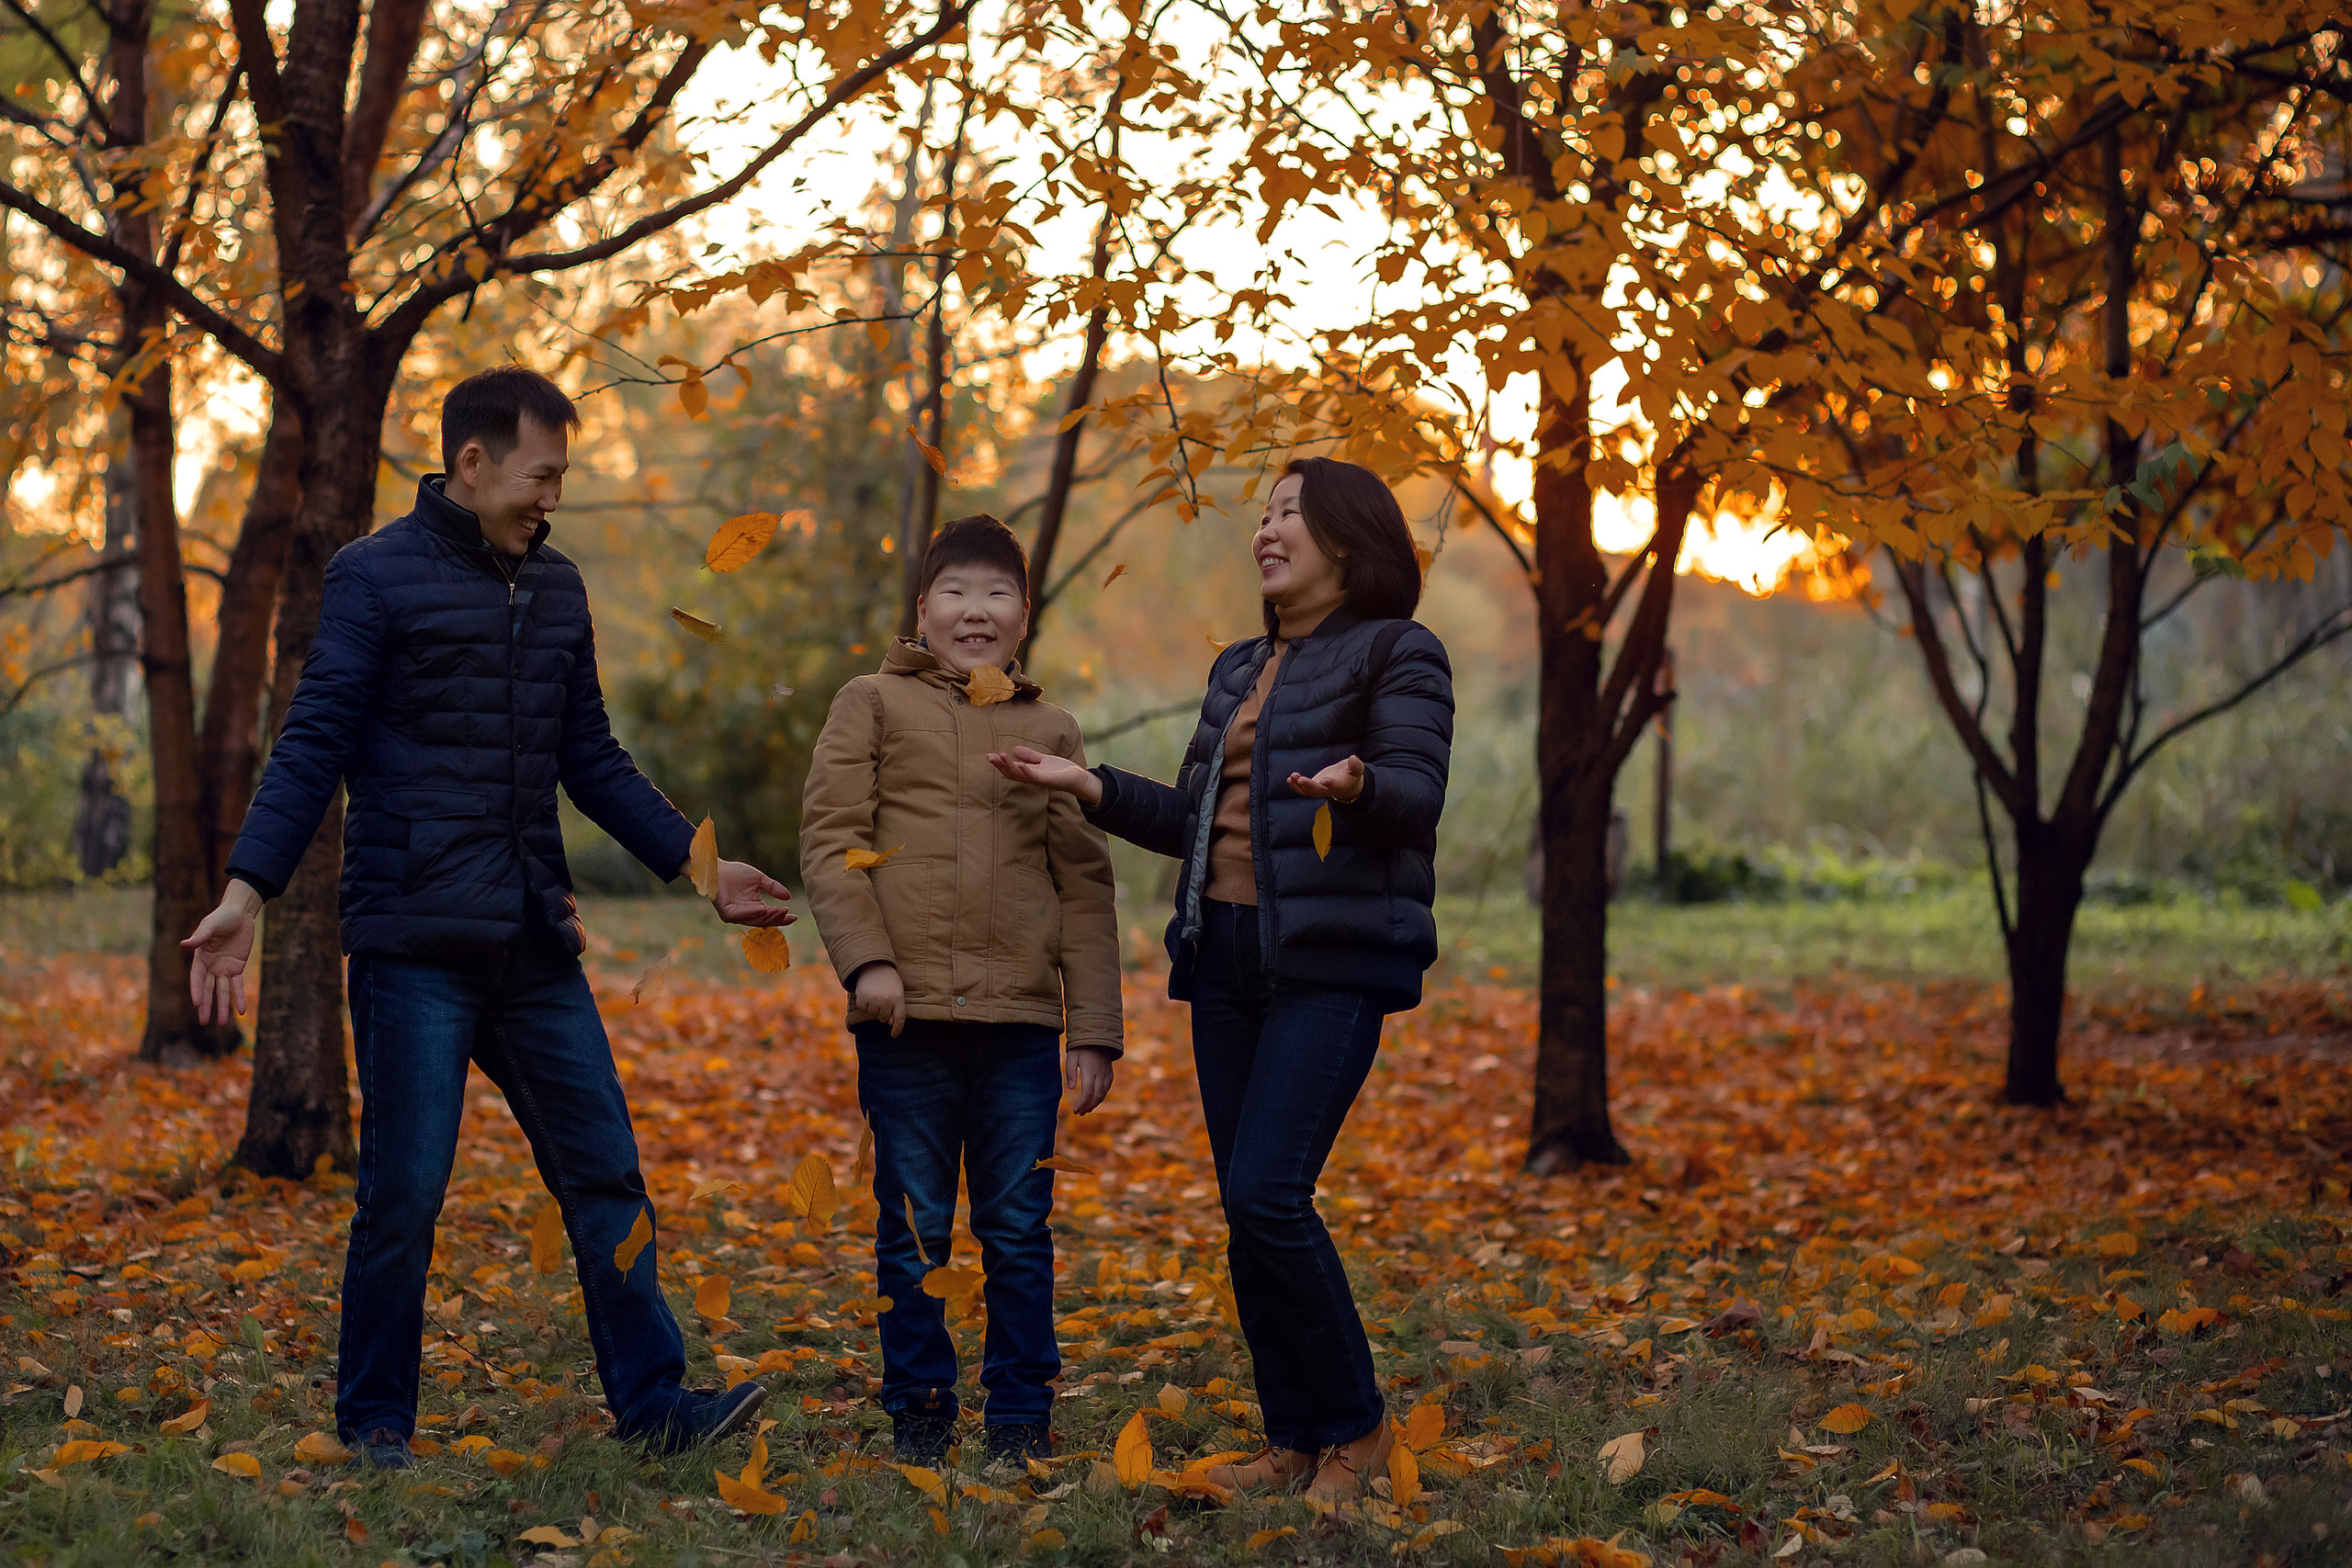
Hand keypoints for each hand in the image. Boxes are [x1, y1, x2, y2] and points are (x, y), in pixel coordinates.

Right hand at [181, 880, 260, 1023]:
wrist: (240, 913)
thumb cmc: (222, 917)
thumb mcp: (210, 925)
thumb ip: (200, 936)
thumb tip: (185, 944)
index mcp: (200, 957)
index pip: (197, 977)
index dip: (197, 990)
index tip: (197, 1003)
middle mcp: (210, 966)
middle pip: (208, 989)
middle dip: (206, 1005)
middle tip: (203, 1021)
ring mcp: (224, 968)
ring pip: (222, 991)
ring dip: (222, 1006)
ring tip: (222, 1022)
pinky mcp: (237, 968)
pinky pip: (238, 985)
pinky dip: (239, 997)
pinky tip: (241, 1010)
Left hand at [708, 859, 794, 926]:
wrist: (717, 869)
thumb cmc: (736, 873)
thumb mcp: (759, 879)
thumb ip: (773, 888)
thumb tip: (787, 897)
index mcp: (754, 907)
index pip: (771, 916)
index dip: (783, 918)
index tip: (795, 916)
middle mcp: (746, 914)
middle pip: (764, 921)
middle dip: (776, 918)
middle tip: (786, 912)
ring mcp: (736, 916)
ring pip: (754, 920)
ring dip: (766, 916)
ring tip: (777, 910)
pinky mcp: (726, 914)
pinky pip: (741, 916)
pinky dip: (752, 913)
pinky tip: (762, 908)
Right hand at [852, 962, 906, 1037]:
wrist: (874, 965)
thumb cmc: (888, 980)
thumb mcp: (897, 991)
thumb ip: (896, 1007)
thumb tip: (890, 1024)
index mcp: (898, 998)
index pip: (900, 1019)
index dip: (897, 1029)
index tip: (894, 1035)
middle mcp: (887, 1000)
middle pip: (884, 1018)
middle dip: (883, 1012)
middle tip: (882, 999)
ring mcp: (874, 1000)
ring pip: (873, 1014)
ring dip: (873, 1008)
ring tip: (875, 995)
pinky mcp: (862, 998)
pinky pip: (863, 1009)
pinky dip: (864, 1004)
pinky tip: (867, 994)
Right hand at [986, 744, 1101, 806]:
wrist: (1078, 778)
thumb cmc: (1061, 771)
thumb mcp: (1043, 760)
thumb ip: (1030, 756)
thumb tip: (1014, 749)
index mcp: (1029, 773)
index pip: (1011, 769)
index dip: (1001, 763)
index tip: (990, 756)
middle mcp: (1031, 778)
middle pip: (1012, 773)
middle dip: (1000, 765)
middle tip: (990, 757)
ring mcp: (1039, 780)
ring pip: (1020, 775)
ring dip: (1010, 767)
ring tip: (1000, 757)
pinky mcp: (1048, 781)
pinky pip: (1035, 778)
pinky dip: (1027, 772)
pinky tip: (1021, 765)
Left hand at [1064, 1046, 1114, 1114]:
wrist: (1097, 1036)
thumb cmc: (1081, 1047)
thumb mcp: (1072, 1056)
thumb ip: (1070, 1072)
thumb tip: (1071, 1088)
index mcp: (1090, 1070)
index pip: (1087, 1092)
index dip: (1082, 1104)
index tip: (1075, 1110)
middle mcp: (1100, 1073)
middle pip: (1096, 1096)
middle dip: (1088, 1106)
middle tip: (1079, 1113)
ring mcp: (1106, 1073)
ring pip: (1103, 1093)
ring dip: (1095, 1103)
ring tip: (1086, 1109)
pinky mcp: (1110, 1072)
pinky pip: (1107, 1088)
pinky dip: (1101, 1096)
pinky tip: (1094, 1100)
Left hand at [1286, 754, 1364, 801]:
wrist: (1346, 784)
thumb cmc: (1351, 774)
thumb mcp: (1357, 769)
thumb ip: (1356, 765)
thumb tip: (1353, 759)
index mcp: (1340, 785)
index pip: (1335, 785)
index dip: (1330, 784)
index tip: (1324, 780)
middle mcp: (1328, 790)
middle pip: (1318, 791)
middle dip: (1309, 786)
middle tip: (1301, 780)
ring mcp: (1319, 790)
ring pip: (1308, 791)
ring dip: (1299, 786)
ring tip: (1292, 777)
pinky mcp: (1313, 787)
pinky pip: (1303, 790)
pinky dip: (1296, 787)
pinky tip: (1290, 779)